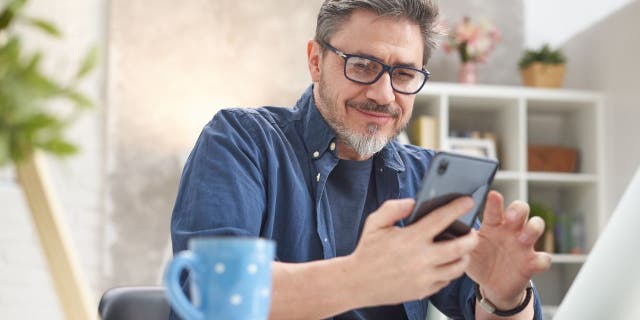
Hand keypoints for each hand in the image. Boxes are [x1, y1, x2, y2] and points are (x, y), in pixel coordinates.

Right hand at [346, 197, 478, 306]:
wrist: (357, 283)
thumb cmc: (367, 251)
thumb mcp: (375, 223)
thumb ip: (393, 208)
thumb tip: (413, 202)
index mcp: (410, 238)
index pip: (441, 220)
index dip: (457, 208)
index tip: (467, 201)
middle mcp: (420, 259)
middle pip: (460, 248)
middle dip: (471, 237)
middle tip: (472, 231)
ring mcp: (424, 277)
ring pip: (457, 267)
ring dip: (464, 256)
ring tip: (463, 249)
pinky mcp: (423, 291)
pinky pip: (446, 280)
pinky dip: (450, 270)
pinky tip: (446, 263)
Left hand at [466, 191, 551, 308]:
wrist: (491, 285)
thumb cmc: (479, 261)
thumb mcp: (468, 250)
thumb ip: (463, 239)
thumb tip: (452, 227)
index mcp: (493, 225)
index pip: (495, 209)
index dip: (495, 202)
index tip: (493, 195)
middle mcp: (510, 230)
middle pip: (521, 209)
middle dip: (518, 209)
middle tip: (510, 217)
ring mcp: (523, 245)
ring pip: (536, 227)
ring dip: (533, 228)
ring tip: (523, 237)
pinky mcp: (532, 262)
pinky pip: (544, 258)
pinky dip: (543, 259)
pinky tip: (537, 262)